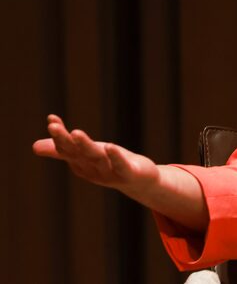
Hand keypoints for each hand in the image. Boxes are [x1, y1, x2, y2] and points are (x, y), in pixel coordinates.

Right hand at [32, 114, 159, 194]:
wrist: (139, 182)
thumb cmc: (110, 164)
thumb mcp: (87, 155)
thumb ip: (63, 150)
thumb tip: (33, 146)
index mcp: (81, 164)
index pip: (67, 149)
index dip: (59, 135)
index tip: (51, 119)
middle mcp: (92, 169)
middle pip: (78, 153)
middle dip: (66, 140)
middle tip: (53, 127)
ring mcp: (110, 173)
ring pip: (96, 158)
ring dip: (85, 146)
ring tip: (76, 132)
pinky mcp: (129, 173)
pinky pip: (120, 166)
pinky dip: (115, 157)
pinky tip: (110, 146)